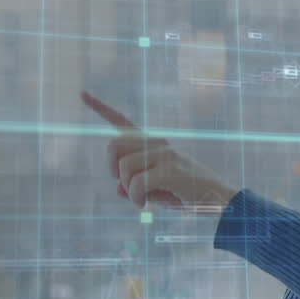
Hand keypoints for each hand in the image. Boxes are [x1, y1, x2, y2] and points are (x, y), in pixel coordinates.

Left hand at [82, 90, 236, 212]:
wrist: (217, 199)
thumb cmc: (185, 194)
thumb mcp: (155, 190)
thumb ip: (133, 187)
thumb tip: (118, 190)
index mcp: (152, 142)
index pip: (122, 120)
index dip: (100, 107)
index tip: (82, 93)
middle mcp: (156, 142)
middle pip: (112, 147)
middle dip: (112, 170)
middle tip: (127, 186)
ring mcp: (163, 153)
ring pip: (123, 169)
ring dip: (128, 190)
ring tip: (142, 200)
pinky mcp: (169, 169)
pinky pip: (135, 185)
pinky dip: (135, 199)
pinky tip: (145, 205)